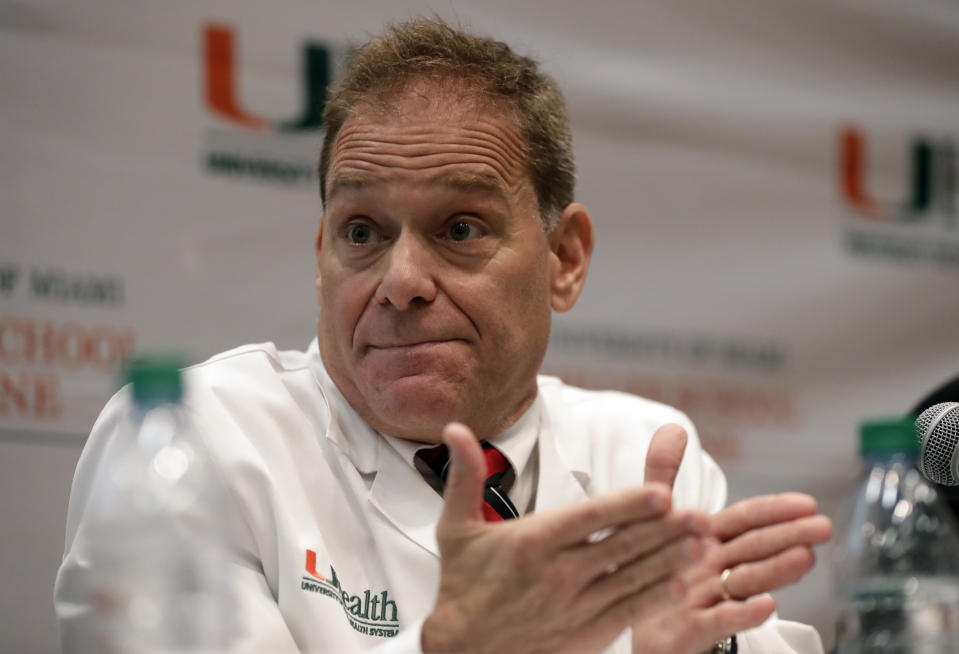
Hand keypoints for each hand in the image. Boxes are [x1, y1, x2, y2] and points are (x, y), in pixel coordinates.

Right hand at [422, 422, 710, 653]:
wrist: (462, 650)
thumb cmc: (462, 584)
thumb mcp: (456, 528)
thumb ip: (464, 475)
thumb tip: (455, 429)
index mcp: (532, 542)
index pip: (590, 519)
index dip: (629, 506)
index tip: (662, 493)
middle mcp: (558, 573)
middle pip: (622, 547)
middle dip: (665, 531)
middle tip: (701, 514)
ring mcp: (575, 605)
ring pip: (632, 578)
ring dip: (670, 560)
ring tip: (702, 543)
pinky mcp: (585, 632)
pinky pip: (628, 610)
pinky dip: (656, 596)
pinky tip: (681, 582)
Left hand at [631, 424, 833, 653]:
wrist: (620, 615)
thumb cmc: (646, 565)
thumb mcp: (650, 515)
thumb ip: (662, 473)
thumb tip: (674, 425)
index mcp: (705, 540)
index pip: (745, 521)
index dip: (773, 511)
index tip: (808, 502)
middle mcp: (711, 568)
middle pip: (753, 550)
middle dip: (788, 537)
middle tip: (823, 528)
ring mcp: (705, 599)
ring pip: (743, 582)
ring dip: (775, 572)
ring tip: (805, 558)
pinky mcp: (691, 630)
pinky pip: (717, 622)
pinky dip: (741, 614)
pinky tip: (767, 606)